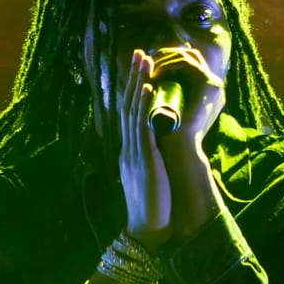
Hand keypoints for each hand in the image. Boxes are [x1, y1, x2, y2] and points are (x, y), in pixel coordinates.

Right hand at [117, 48, 171, 250]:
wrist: (146, 231)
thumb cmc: (152, 209)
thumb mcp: (149, 179)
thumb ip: (150, 161)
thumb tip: (156, 150)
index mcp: (129, 152)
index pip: (128, 114)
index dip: (132, 90)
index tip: (138, 69)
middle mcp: (128, 148)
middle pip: (127, 105)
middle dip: (133, 77)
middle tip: (139, 52)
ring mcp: (134, 152)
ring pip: (134, 110)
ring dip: (139, 82)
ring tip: (145, 59)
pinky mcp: (144, 159)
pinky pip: (143, 127)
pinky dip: (144, 105)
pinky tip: (149, 87)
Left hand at [145, 45, 225, 163]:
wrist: (179, 150)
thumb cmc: (168, 134)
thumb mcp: (165, 108)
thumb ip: (161, 97)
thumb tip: (142, 83)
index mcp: (205, 91)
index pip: (187, 63)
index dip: (167, 58)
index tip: (145, 63)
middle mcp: (213, 85)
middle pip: (189, 55)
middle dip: (165, 54)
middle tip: (144, 59)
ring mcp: (213, 84)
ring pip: (187, 55)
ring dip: (164, 58)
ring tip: (146, 67)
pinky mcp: (209, 84)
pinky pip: (186, 63)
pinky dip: (168, 64)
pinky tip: (153, 72)